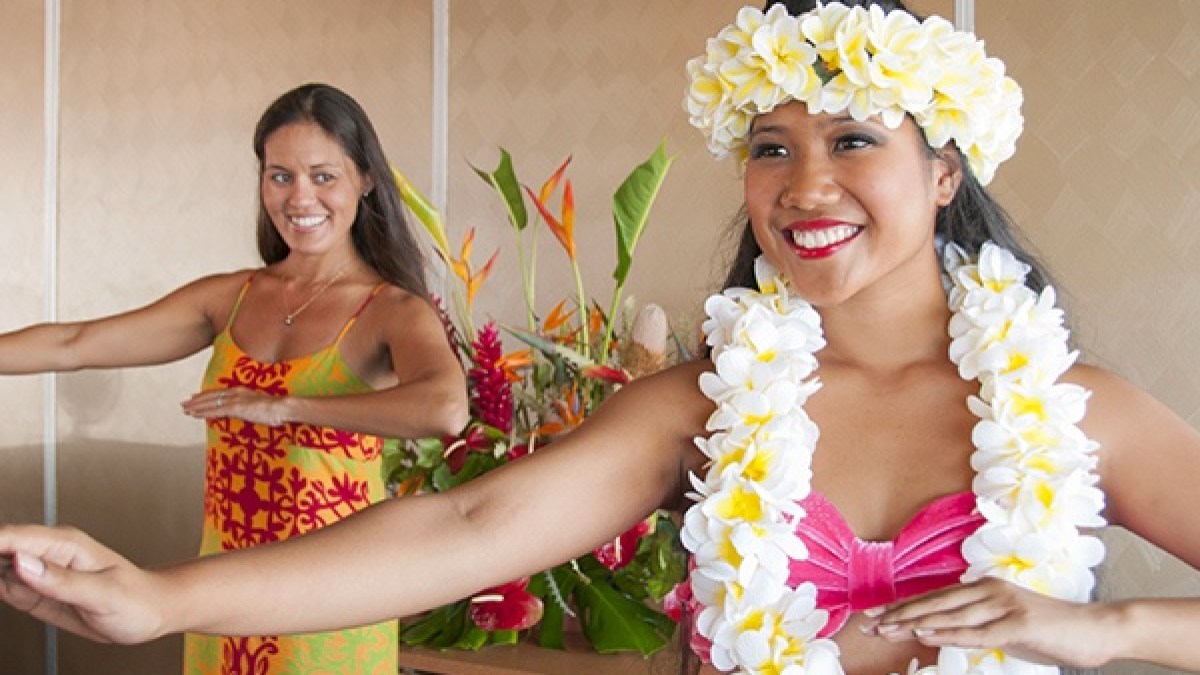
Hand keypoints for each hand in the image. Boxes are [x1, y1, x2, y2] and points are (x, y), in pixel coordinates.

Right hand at [0, 524, 165, 644]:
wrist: (152, 613)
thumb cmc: (138, 600)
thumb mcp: (102, 593)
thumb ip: (61, 580)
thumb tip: (21, 562)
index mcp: (65, 545)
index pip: (11, 538)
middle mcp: (49, 554)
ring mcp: (41, 572)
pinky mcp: (38, 591)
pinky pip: (6, 587)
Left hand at [181, 387, 289, 425]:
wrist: (282, 407)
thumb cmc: (277, 409)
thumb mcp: (261, 407)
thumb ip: (251, 408)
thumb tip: (248, 412)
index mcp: (242, 391)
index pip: (220, 392)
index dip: (206, 395)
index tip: (196, 397)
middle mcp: (236, 392)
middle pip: (211, 395)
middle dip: (197, 400)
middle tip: (184, 404)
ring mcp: (235, 399)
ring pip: (210, 402)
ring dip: (196, 406)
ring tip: (185, 410)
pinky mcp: (235, 407)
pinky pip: (215, 410)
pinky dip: (203, 412)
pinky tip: (194, 415)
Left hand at [861, 577, 1119, 668]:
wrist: (1097, 629)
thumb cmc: (1051, 631)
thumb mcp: (1004, 627)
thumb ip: (975, 626)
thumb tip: (940, 632)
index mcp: (983, 589)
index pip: (935, 599)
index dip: (902, 608)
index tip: (874, 617)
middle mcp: (989, 591)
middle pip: (934, 604)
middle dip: (898, 616)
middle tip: (868, 626)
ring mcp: (1004, 605)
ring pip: (949, 616)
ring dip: (915, 624)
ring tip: (886, 631)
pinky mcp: (1019, 623)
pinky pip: (976, 631)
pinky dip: (948, 633)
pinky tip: (926, 634)